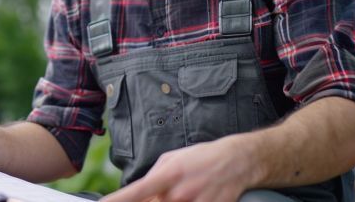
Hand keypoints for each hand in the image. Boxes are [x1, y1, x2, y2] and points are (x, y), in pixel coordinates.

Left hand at [101, 136, 253, 201]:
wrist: (237, 161)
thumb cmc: (201, 158)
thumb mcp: (172, 158)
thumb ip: (153, 176)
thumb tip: (139, 191)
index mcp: (167, 174)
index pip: (135, 193)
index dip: (117, 201)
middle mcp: (179, 192)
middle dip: (153, 201)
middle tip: (167, 190)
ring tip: (185, 188)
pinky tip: (194, 195)